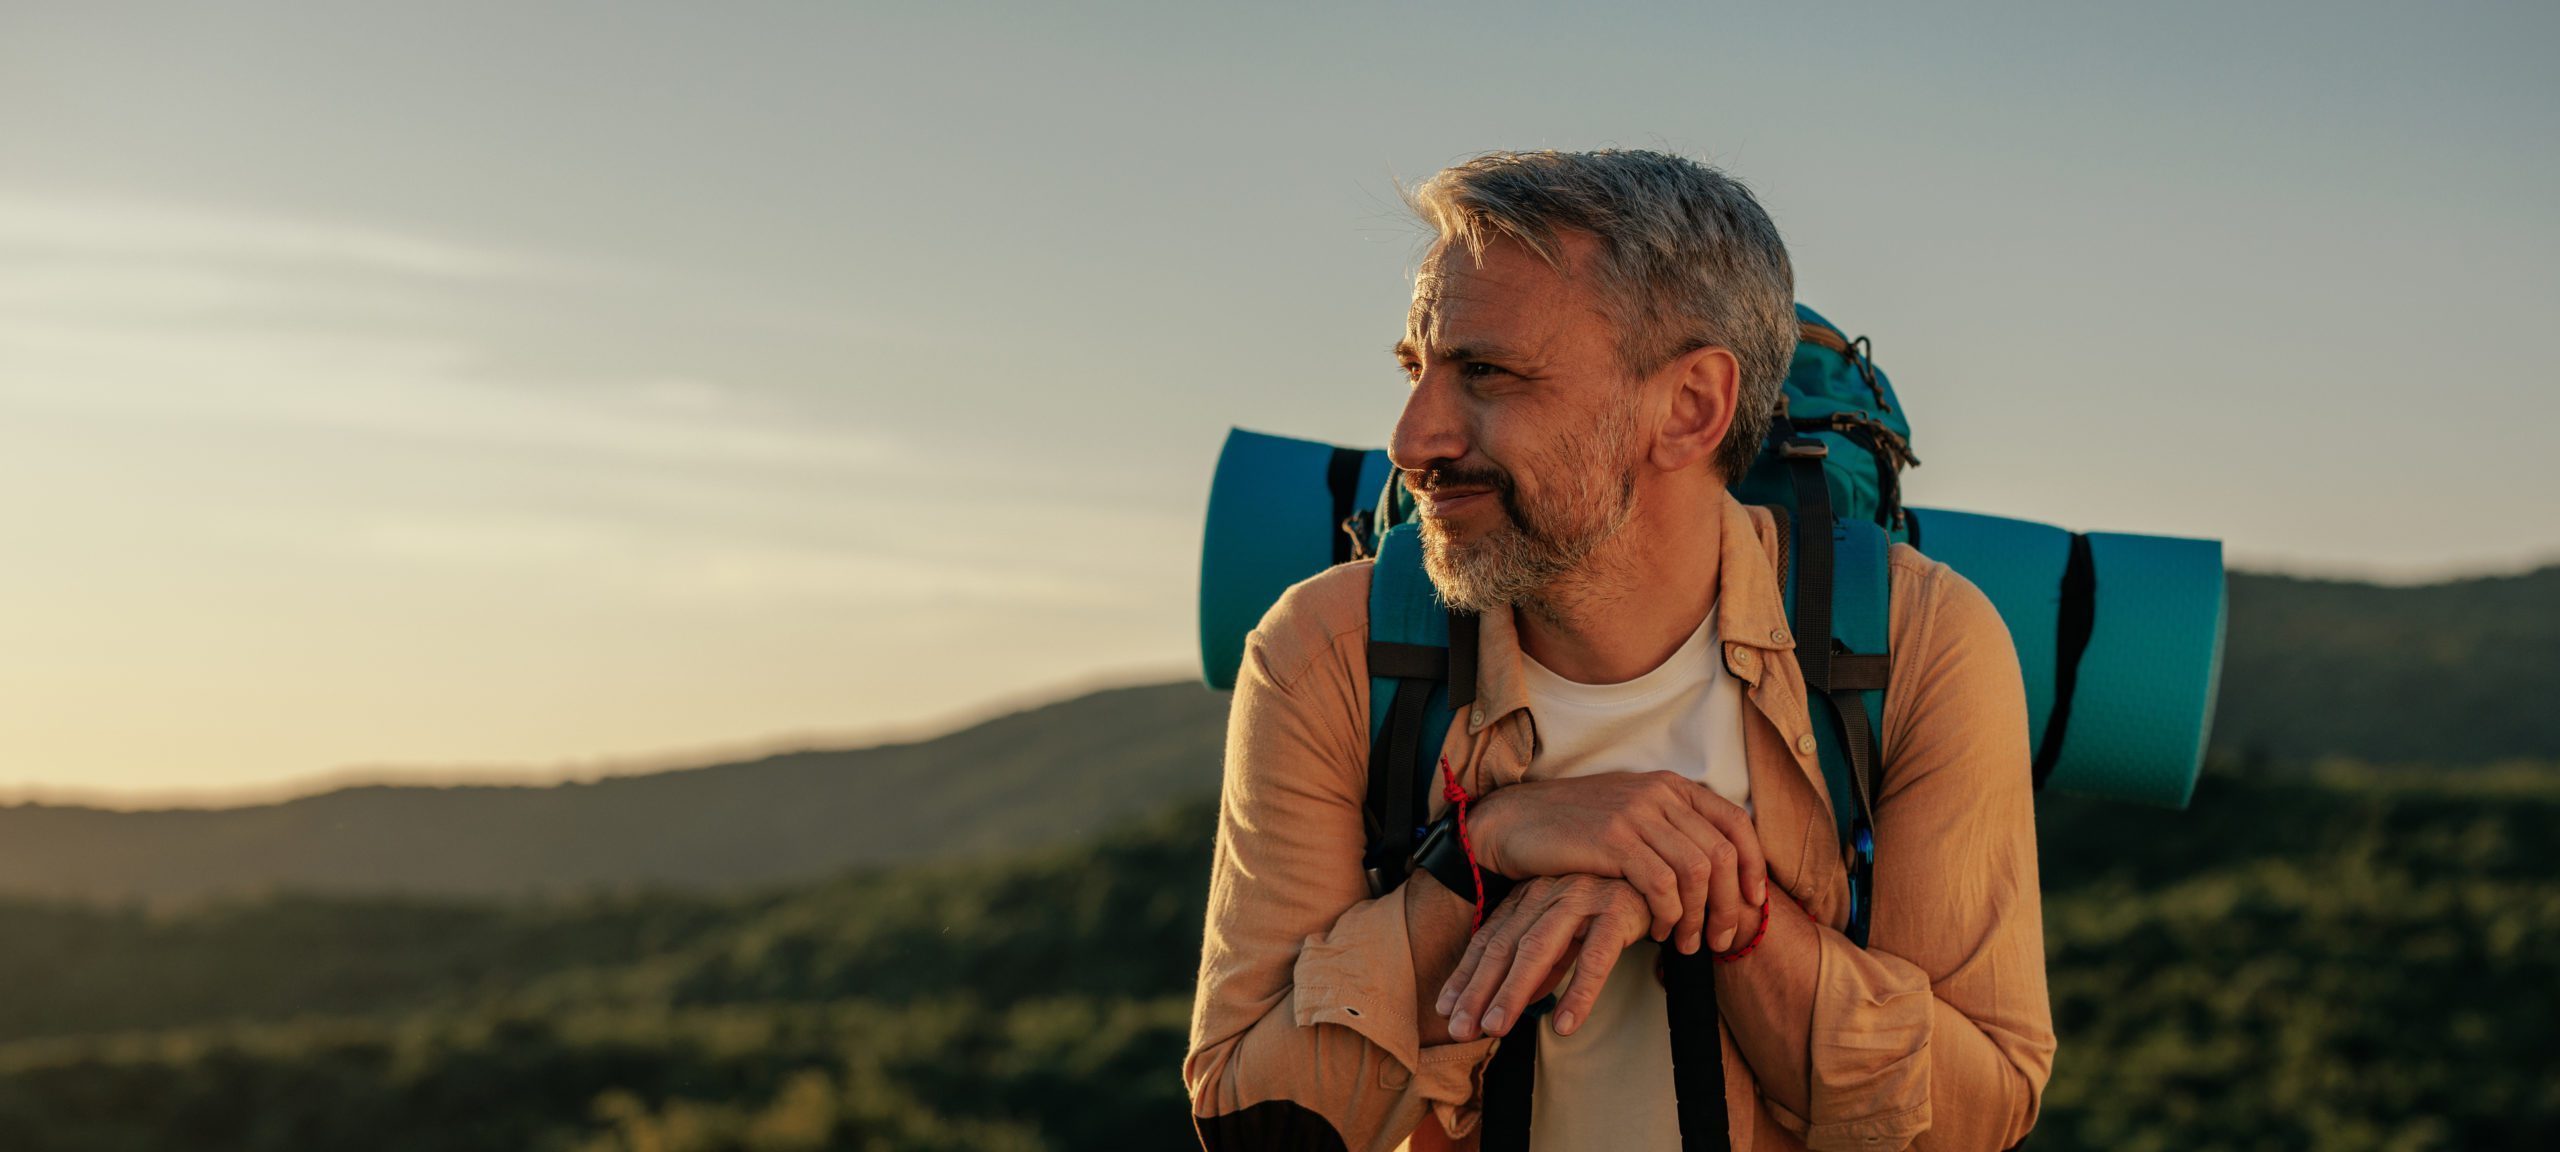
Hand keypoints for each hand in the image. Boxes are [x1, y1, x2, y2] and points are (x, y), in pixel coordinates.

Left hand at [1436, 875, 1648, 1040]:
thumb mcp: (1567, 934)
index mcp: (1530, 897)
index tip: (1444, 1009)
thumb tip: (1510, 1002)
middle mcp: (1548, 894)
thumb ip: (1541, 964)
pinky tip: (1563, 1023)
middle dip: (1478, 990)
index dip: (1465, 975)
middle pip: (1504, 946)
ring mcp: (1581, 899)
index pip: (1489, 939)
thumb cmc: (1609, 905)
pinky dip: (1578, 992)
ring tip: (1496, 1028)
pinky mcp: (1617, 910)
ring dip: (1514, 991)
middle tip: (1459, 1029)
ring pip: (1539, 949)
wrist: (1661, 871)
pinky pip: (1596, 957)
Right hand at [1469, 771, 1766, 954]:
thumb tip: (1712, 877)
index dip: (1753, 866)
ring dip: (1698, 917)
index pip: (1735, 822)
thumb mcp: (1630, 816)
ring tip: (1687, 943)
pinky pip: (1662, 884)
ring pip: (1696, 872)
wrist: (1514, 821)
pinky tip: (1656, 930)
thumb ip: (1670, 833)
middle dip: (1729, 905)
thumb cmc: (1573, 829)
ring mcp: (1636, 814)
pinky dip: (1667, 914)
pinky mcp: (1613, 839)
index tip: (1754, 902)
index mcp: (1670, 785)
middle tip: (1721, 940)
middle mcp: (1659, 793)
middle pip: (1721, 853)